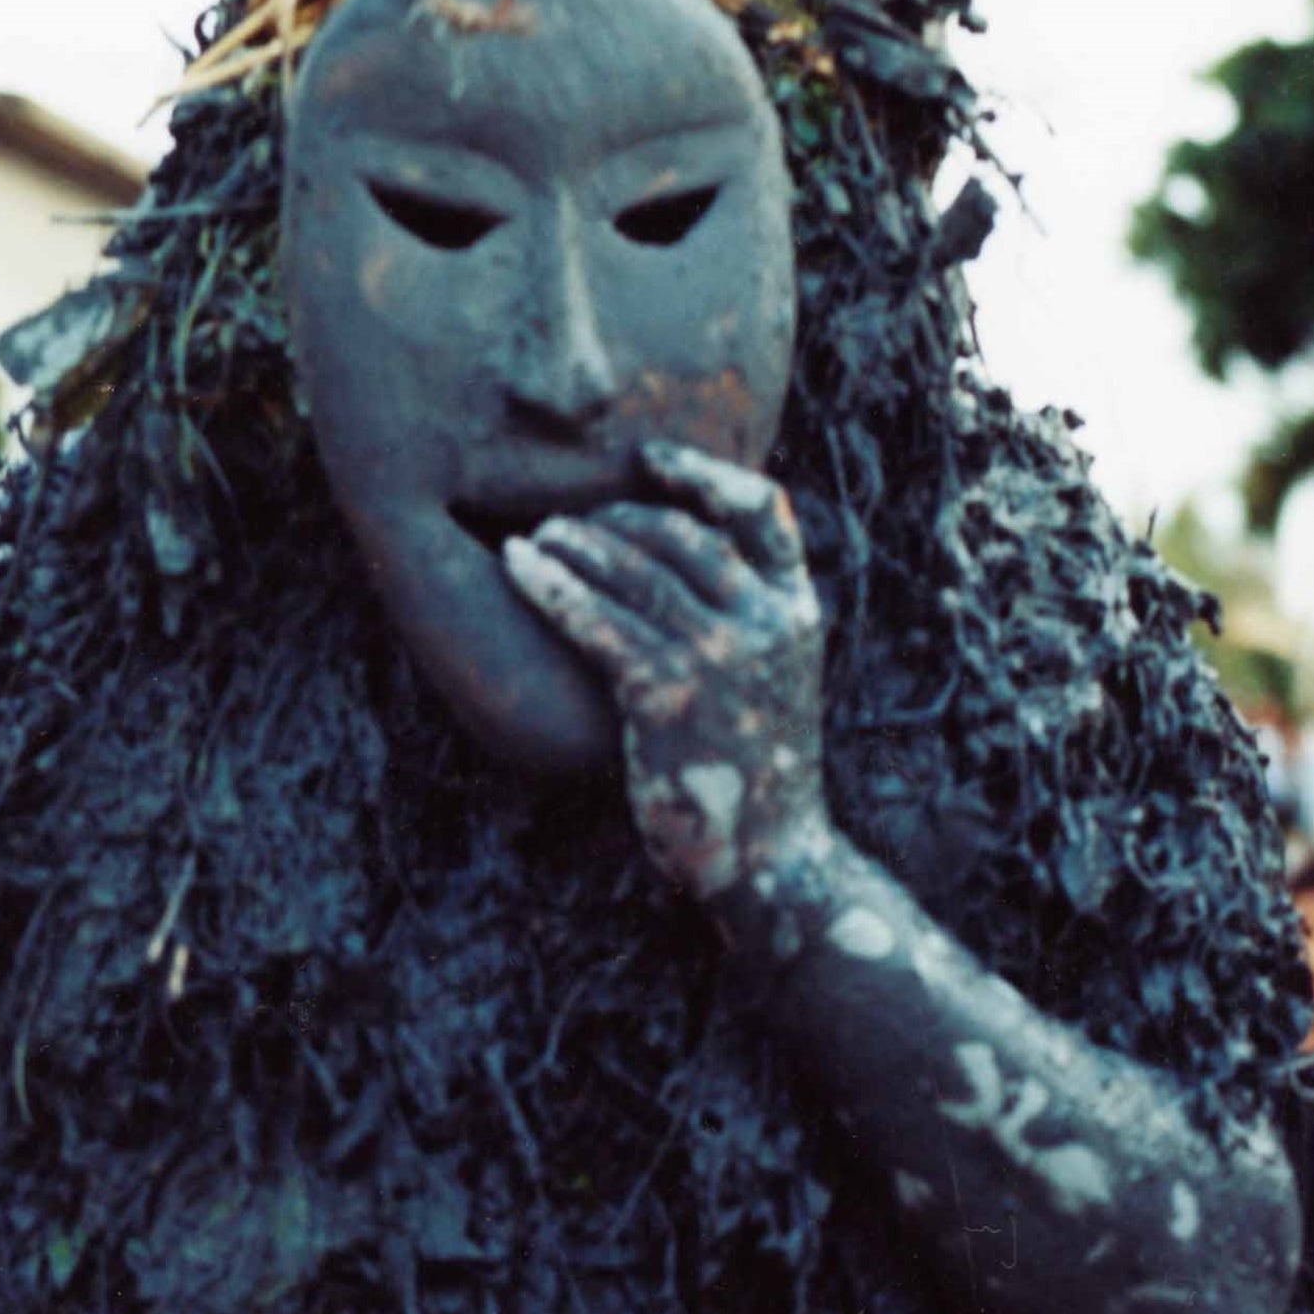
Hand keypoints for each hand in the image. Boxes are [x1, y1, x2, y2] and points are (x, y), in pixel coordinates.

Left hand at [500, 442, 830, 902]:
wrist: (771, 856)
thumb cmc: (757, 766)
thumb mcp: (775, 676)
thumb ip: (748, 614)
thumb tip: (685, 554)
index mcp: (796, 610)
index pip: (761, 510)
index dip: (702, 471)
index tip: (646, 457)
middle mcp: (764, 623)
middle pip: (680, 533)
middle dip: (613, 519)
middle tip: (564, 524)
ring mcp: (720, 658)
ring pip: (633, 571)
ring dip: (573, 545)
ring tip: (533, 540)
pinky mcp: (669, 697)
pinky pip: (597, 621)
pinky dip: (551, 587)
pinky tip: (517, 570)